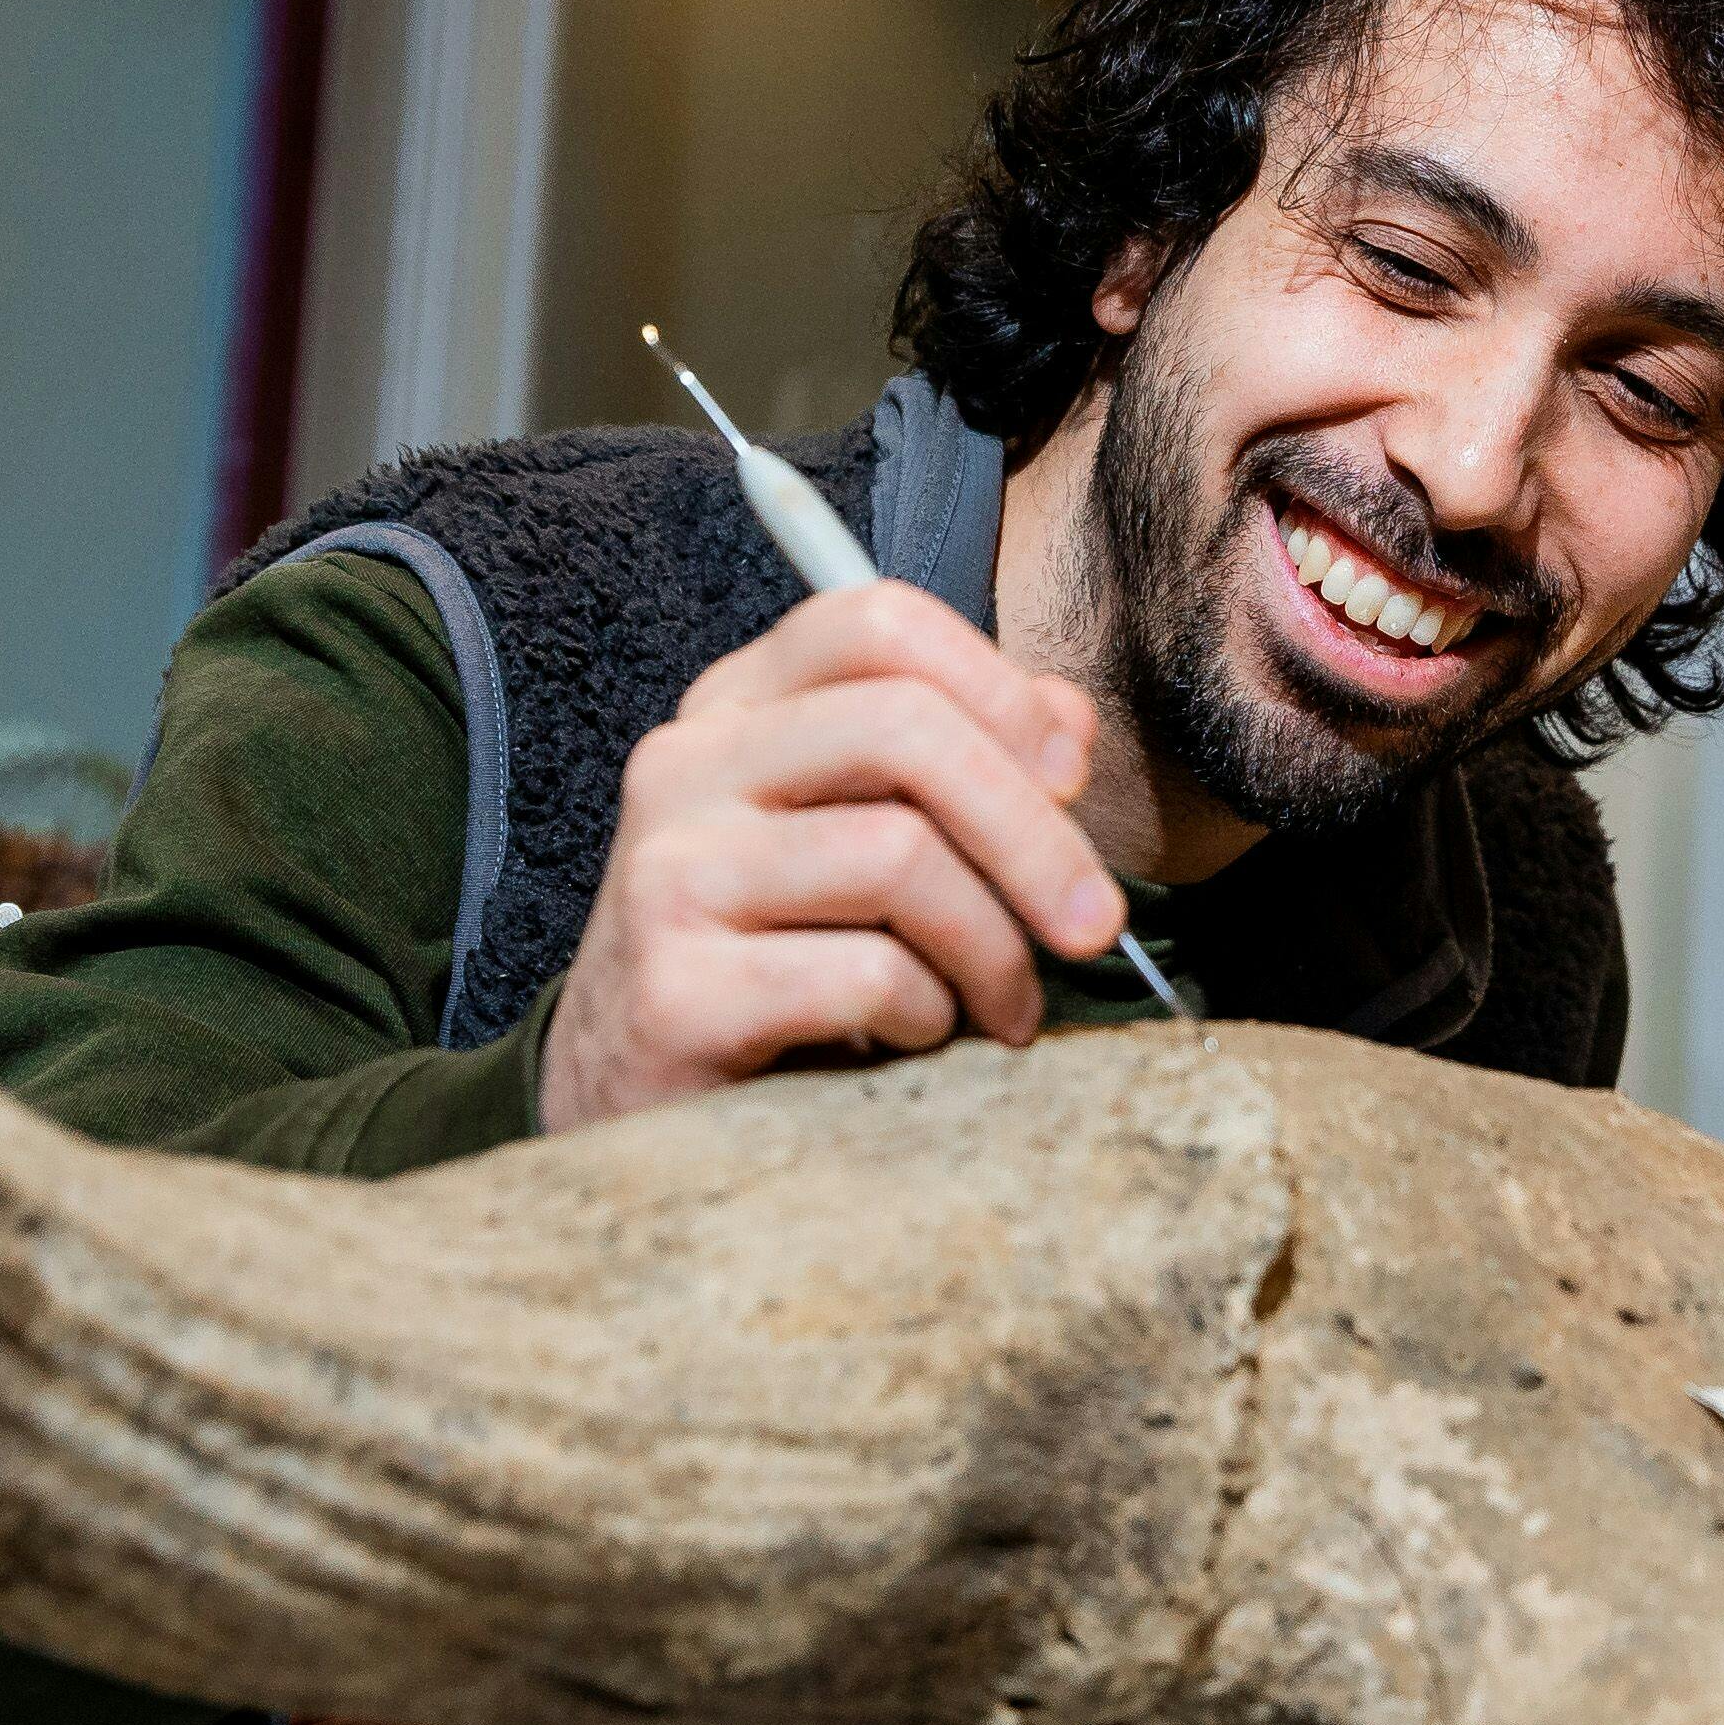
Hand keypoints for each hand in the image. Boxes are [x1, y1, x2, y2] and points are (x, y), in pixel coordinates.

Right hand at [540, 580, 1120, 1130]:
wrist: (632, 1102)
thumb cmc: (774, 961)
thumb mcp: (860, 839)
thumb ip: (962, 761)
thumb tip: (1065, 723)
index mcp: (737, 708)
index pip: (877, 622)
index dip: (998, 688)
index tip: (1069, 778)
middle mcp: (687, 766)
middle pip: (905, 728)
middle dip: (1034, 835)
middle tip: (1091, 925)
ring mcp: (669, 872)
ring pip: (900, 855)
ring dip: (993, 948)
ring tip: (1003, 1005)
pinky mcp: (675, 989)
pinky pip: (869, 974)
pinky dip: (931, 1015)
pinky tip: (915, 1038)